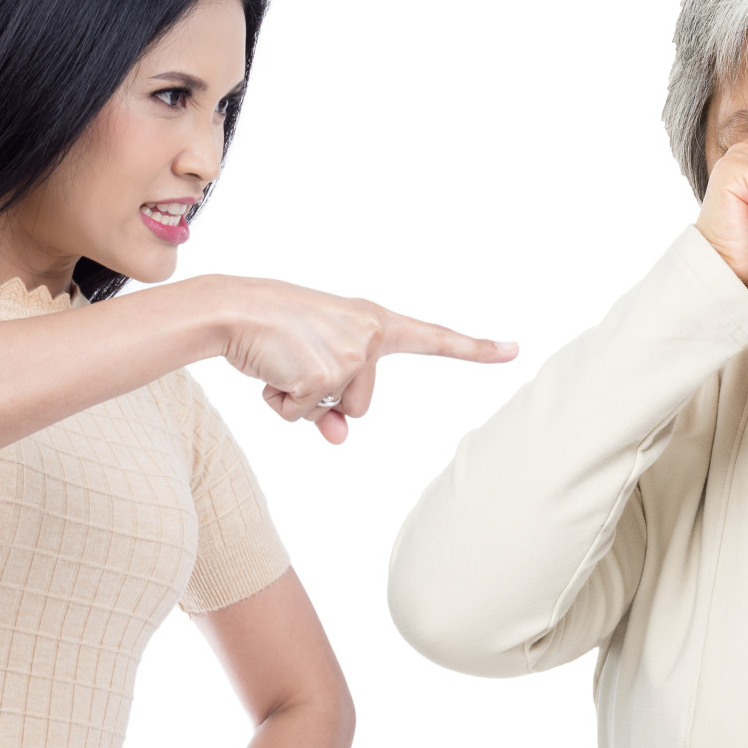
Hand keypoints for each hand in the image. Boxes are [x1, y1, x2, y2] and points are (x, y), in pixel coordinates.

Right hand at [212, 278, 517, 442]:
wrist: (232, 309)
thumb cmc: (271, 333)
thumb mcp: (311, 366)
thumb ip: (333, 403)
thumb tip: (339, 438)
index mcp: (375, 321)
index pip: (434, 338)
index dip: (476, 349)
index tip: (514, 350)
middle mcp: (372, 333)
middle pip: (362, 405)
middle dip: (325, 399)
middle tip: (295, 358)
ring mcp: (353, 354)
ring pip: (338, 414)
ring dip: (303, 401)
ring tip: (283, 361)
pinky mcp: (328, 375)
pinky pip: (305, 415)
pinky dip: (281, 403)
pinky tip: (273, 369)